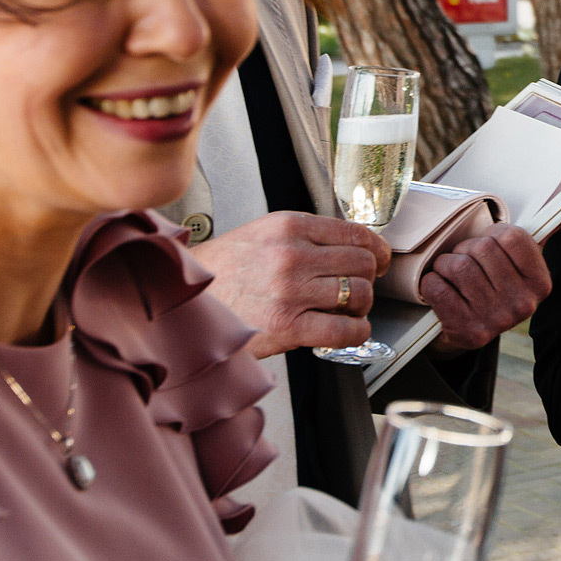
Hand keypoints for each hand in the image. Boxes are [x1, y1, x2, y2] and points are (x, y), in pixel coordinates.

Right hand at [192, 214, 393, 357]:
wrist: (181, 305)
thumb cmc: (221, 273)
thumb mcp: (260, 236)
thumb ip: (303, 237)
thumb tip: (352, 246)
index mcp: (288, 226)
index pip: (357, 232)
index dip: (377, 250)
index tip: (379, 260)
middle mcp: (291, 254)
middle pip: (364, 264)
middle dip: (368, 280)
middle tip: (358, 290)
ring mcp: (290, 291)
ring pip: (360, 295)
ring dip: (360, 308)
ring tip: (345, 312)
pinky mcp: (286, 327)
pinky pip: (345, 330)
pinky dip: (355, 333)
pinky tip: (345, 332)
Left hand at [425, 227, 552, 353]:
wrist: (469, 329)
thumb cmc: (494, 283)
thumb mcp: (521, 259)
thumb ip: (548, 227)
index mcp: (540, 283)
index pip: (510, 236)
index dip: (492, 233)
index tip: (490, 243)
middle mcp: (523, 304)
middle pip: (481, 248)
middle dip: (466, 248)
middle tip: (467, 260)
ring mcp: (496, 320)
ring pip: (457, 266)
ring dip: (446, 264)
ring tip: (452, 274)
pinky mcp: (467, 330)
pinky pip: (437, 287)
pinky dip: (432, 282)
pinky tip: (442, 288)